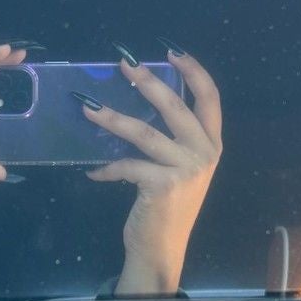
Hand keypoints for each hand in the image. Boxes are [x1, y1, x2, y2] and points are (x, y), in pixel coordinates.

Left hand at [79, 44, 221, 295]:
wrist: (162, 249)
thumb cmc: (168, 206)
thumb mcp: (180, 169)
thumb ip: (171, 140)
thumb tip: (137, 103)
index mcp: (211, 144)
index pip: (210, 99)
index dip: (194, 71)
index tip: (172, 51)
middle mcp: (204, 153)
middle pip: (175, 107)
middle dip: (148, 82)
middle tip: (124, 64)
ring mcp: (186, 169)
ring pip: (144, 132)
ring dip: (112, 118)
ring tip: (88, 108)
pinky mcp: (163, 185)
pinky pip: (126, 165)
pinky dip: (106, 168)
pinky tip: (93, 172)